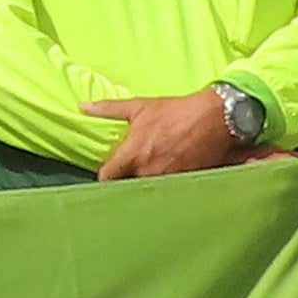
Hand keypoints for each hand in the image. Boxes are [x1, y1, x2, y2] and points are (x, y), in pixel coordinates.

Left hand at [86, 92, 245, 182]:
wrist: (214, 118)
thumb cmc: (175, 112)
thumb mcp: (140, 107)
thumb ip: (109, 109)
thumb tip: (83, 106)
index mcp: (133, 154)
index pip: (107, 177)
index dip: (105, 176)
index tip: (109, 172)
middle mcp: (147, 171)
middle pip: (126, 187)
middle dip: (126, 181)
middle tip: (130, 173)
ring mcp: (167, 179)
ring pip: (147, 191)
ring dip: (145, 185)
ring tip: (150, 173)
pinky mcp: (184, 183)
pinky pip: (168, 191)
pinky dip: (166, 187)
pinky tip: (167, 177)